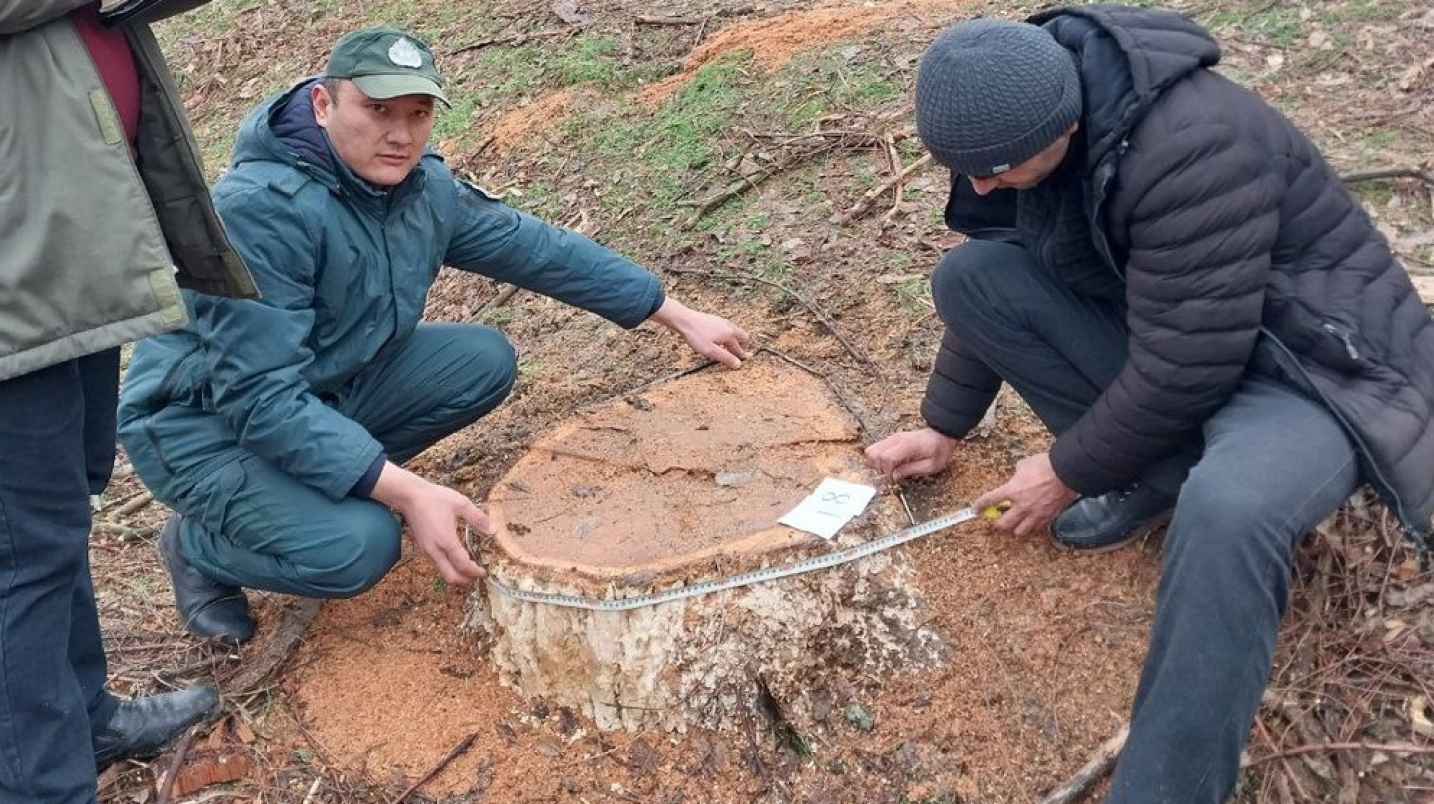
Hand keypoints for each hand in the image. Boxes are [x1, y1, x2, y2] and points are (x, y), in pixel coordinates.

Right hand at [370, 463, 491, 586]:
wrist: (410, 496)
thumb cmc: (435, 498)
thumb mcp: (461, 504)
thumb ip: (478, 518)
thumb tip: (494, 531)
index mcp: (446, 540)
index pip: (463, 566)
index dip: (475, 572)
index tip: (485, 572)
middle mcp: (435, 550)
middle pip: (451, 578)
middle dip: (466, 581)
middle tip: (478, 577)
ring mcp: (427, 551)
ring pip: (443, 573)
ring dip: (458, 576)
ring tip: (471, 571)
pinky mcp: (423, 549)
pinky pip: (438, 566)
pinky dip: (449, 569)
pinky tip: (457, 562)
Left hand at [648, 297, 752, 368]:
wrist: (684, 320)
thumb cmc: (696, 336)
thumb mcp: (711, 351)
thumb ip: (726, 358)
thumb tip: (738, 364)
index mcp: (730, 334)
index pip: (739, 348)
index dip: (741, 356)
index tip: (742, 363)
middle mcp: (728, 326)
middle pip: (742, 336)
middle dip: (742, 346)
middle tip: (738, 354)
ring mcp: (722, 321)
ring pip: (734, 331)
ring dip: (734, 340)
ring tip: (728, 348)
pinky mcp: (715, 319)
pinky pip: (726, 328)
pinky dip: (727, 335)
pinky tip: (718, 340)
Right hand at [864, 428, 957, 480]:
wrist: (942, 435)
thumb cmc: (939, 451)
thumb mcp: (931, 466)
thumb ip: (911, 470)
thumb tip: (894, 477)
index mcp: (907, 446)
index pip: (886, 457)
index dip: (887, 471)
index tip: (895, 478)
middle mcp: (897, 440)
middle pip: (873, 453)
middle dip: (880, 467)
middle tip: (892, 473)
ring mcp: (893, 438)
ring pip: (872, 450)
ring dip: (877, 462)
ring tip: (891, 469)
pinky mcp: (892, 439)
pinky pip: (877, 448)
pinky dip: (879, 458)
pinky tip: (891, 463)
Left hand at [973, 451, 1077, 536]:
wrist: (1067, 472)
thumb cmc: (1046, 465)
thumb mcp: (1025, 464)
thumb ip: (1018, 472)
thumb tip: (1018, 474)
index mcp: (1012, 490)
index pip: (989, 500)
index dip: (980, 505)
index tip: (975, 509)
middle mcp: (1021, 505)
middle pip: (1003, 524)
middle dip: (998, 523)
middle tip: (998, 520)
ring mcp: (1035, 513)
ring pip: (1020, 531)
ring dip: (1015, 528)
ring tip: (1015, 524)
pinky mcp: (1048, 517)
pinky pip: (1037, 528)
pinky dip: (1032, 526)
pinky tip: (1032, 521)